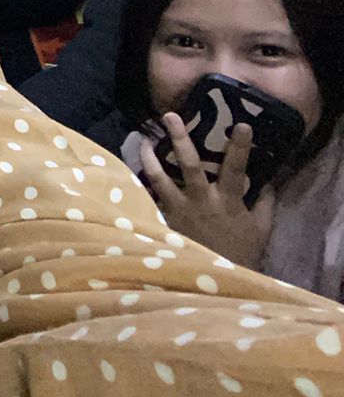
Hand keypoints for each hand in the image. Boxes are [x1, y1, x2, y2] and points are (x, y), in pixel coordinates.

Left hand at [138, 113, 275, 267]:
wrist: (216, 281)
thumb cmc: (241, 252)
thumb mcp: (260, 228)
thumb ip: (263, 203)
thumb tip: (268, 180)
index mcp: (228, 201)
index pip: (236, 169)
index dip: (239, 147)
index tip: (241, 124)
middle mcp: (201, 201)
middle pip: (189, 165)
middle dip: (179, 138)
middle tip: (169, 115)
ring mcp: (179, 210)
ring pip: (159, 177)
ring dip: (150, 157)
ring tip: (143, 140)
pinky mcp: (164, 220)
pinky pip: (148, 198)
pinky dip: (138, 184)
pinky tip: (128, 172)